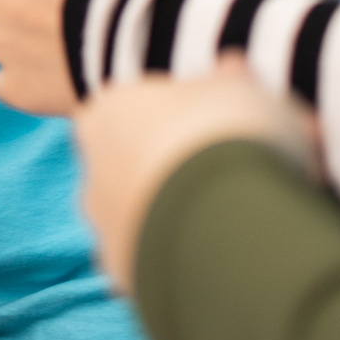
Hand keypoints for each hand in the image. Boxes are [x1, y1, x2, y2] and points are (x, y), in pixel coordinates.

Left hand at [72, 59, 313, 293]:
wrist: (223, 218)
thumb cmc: (233, 135)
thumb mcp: (246, 89)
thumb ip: (232, 78)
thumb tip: (231, 65)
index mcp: (107, 112)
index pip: (144, 111)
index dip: (194, 121)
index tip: (236, 133)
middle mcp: (92, 167)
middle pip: (140, 165)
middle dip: (182, 172)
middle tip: (241, 182)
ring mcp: (102, 224)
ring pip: (144, 216)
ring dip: (182, 219)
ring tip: (238, 228)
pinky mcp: (123, 274)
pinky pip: (156, 263)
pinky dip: (184, 261)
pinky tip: (223, 263)